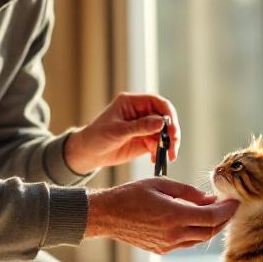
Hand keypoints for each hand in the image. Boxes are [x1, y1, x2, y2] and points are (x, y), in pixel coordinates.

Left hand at [64, 93, 180, 174]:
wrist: (88, 153)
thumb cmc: (97, 136)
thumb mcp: (117, 131)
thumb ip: (139, 127)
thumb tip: (161, 123)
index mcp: (133, 103)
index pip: (158, 103)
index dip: (168, 115)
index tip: (173, 130)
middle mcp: (141, 112)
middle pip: (165, 118)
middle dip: (172, 132)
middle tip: (174, 146)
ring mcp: (143, 127)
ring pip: (164, 132)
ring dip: (169, 144)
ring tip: (169, 156)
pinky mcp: (144, 140)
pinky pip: (158, 144)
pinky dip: (160, 152)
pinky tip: (155, 159)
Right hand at [86, 178, 238, 253]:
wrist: (107, 215)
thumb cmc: (131, 195)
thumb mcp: (161, 184)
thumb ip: (188, 192)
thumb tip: (209, 199)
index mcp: (174, 216)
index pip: (212, 216)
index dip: (227, 210)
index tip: (235, 201)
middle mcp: (173, 234)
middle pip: (210, 230)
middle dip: (223, 219)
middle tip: (230, 207)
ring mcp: (167, 245)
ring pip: (200, 239)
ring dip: (211, 227)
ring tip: (216, 212)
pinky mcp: (162, 250)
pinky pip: (187, 243)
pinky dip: (197, 232)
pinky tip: (197, 221)